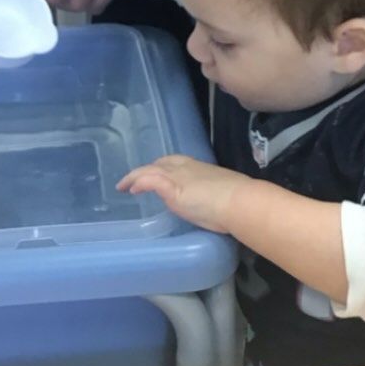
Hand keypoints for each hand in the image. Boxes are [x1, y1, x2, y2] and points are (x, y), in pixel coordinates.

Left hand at [117, 155, 251, 232]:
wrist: (240, 202)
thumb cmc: (238, 201)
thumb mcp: (222, 192)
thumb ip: (211, 195)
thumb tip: (211, 203)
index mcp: (200, 168)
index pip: (177, 162)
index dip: (164, 166)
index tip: (157, 171)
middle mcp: (186, 168)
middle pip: (161, 163)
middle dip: (148, 169)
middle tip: (136, 179)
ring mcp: (178, 177)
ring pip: (150, 170)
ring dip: (135, 176)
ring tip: (124, 185)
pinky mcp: (172, 188)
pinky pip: (150, 180)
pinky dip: (139, 182)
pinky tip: (131, 189)